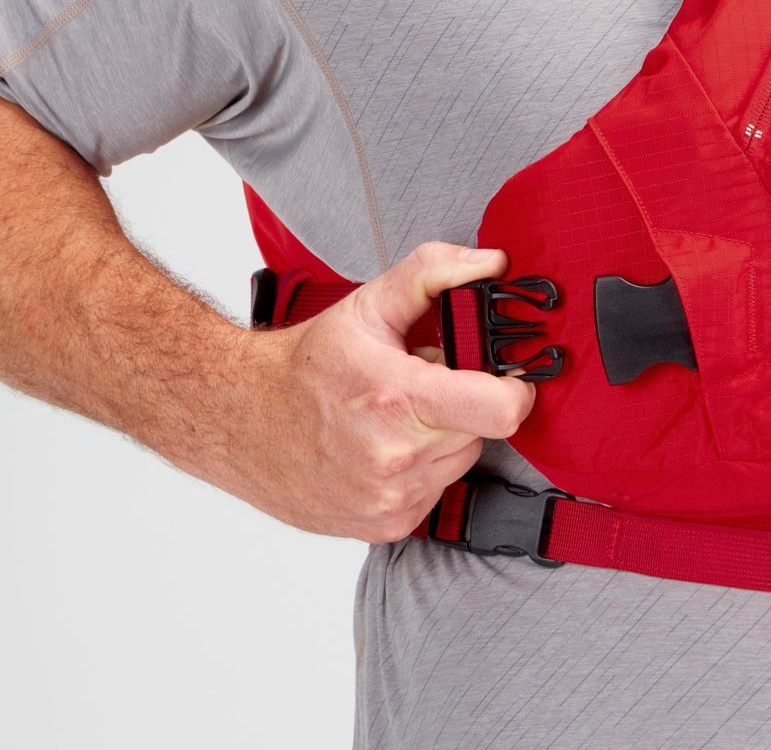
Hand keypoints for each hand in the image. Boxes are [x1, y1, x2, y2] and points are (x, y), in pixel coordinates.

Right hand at [211, 243, 535, 541]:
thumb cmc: (300, 365)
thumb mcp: (367, 304)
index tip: (502, 374)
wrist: (236, 420)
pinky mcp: (385, 526)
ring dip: (443, 437)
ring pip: (461, 461)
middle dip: (464, 404)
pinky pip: (436, 491)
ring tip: (395, 415)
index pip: (503, 410)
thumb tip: (491, 264)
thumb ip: (434, 274)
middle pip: (484, 431)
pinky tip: (383, 447)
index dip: (515, 388)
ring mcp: (390, 499)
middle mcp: (396, 458)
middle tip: (421, 385)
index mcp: (398, 398)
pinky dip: (422, 468)